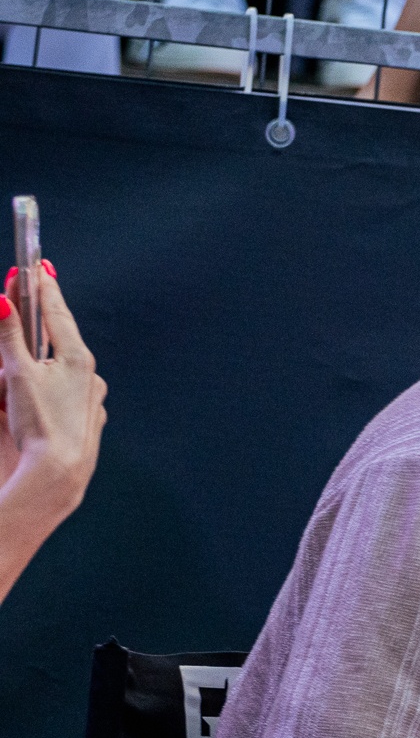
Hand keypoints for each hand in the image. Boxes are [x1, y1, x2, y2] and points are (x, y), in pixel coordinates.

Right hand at [1, 262, 104, 523]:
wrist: (58, 472)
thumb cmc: (38, 423)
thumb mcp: (17, 374)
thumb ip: (9, 336)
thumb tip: (2, 302)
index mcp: (78, 357)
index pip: (57, 312)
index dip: (45, 287)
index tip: (40, 265)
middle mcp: (91, 374)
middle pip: (61, 337)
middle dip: (41, 319)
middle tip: (31, 292)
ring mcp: (92, 397)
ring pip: (62, 367)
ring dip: (43, 356)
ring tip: (24, 353)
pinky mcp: (88, 418)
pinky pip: (66, 391)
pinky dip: (50, 383)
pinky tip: (39, 390)